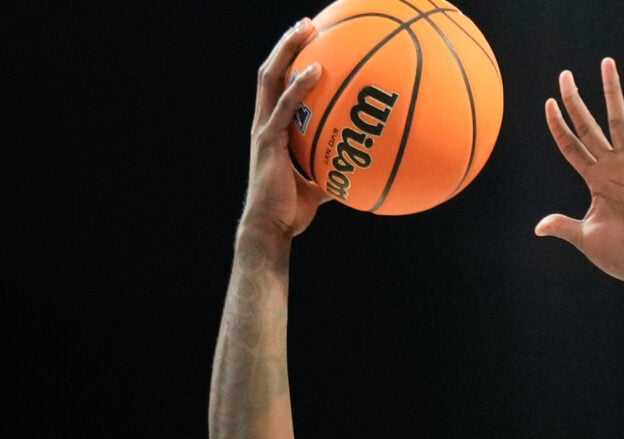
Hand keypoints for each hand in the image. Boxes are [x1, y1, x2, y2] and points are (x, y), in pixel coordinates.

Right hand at [242, 20, 326, 240]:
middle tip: (307, 24)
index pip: (277, 87)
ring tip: (306, 29)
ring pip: (271, 79)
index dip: (288, 62)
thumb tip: (359, 171)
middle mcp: (264, 123)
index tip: (308, 43)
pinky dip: (300, 85)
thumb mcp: (318, 186)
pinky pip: (286, 106)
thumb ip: (333, 171)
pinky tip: (318, 69)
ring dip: (287, 50)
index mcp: (272, 129)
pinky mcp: (269, 140)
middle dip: (287, 45)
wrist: (271, 229)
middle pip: (271, 72)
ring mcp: (264, 129)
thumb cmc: (292, 211)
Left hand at [539, 59, 623, 282]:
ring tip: (607, 64)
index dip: (559, 125)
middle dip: (576, 100)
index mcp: (595, 179)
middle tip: (565, 74)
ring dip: (612, 94)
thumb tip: (539, 227)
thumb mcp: (583, 236)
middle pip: (589, 126)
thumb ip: (562, 225)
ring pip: (618, 123)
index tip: (548, 102)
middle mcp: (611, 167)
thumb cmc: (619, 254)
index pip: (571, 145)